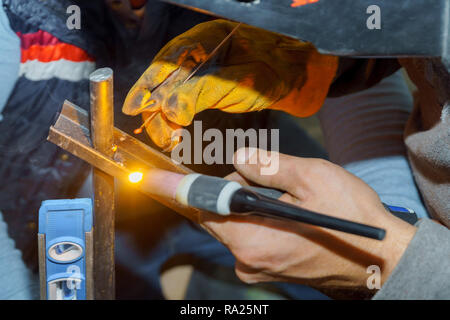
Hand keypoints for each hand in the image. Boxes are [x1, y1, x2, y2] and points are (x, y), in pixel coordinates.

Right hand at [122, 19, 337, 149]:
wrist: (301, 76)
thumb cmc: (276, 70)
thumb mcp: (237, 82)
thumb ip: (201, 93)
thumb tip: (169, 110)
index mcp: (203, 40)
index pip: (164, 63)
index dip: (146, 87)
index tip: (135, 109)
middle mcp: (199, 54)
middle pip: (164, 81)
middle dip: (156, 108)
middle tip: (161, 135)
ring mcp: (205, 71)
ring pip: (174, 94)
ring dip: (167, 117)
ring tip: (170, 138)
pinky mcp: (212, 88)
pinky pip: (187, 102)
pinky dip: (180, 118)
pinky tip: (178, 131)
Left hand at [200, 148, 415, 290]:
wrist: (379, 259)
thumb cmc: (350, 220)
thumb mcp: (311, 178)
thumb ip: (267, 166)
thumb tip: (239, 157)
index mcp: (251, 239)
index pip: (202, 208)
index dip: (188, 188)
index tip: (159, 179)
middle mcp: (247, 259)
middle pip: (219, 215)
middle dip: (236, 191)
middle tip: (272, 181)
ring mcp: (258, 268)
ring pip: (236, 225)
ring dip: (250, 205)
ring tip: (289, 200)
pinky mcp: (269, 269)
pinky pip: (250, 237)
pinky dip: (258, 220)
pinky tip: (288, 214)